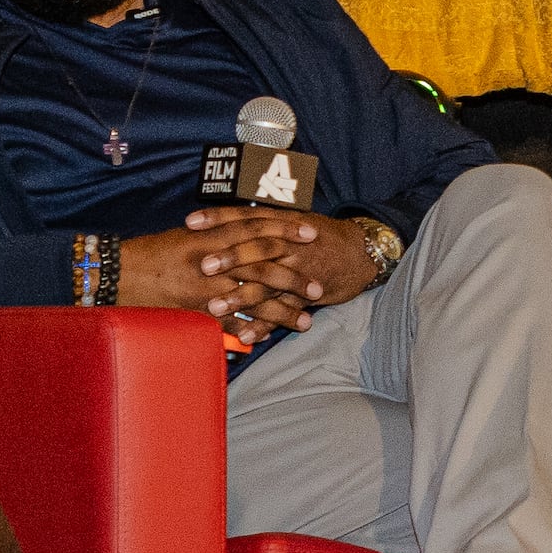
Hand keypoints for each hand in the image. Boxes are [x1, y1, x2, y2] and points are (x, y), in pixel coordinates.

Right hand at [121, 210, 337, 339]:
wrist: (117, 271)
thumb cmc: (152, 252)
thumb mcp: (187, 235)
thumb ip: (217, 234)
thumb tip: (244, 231)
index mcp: (213, 235)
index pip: (258, 227)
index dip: (287, 230)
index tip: (311, 233)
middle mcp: (214, 259)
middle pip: (264, 266)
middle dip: (294, 278)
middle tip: (318, 287)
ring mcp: (207, 287)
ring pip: (254, 299)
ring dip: (281, 311)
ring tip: (304, 321)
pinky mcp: (196, 310)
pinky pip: (228, 323)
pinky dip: (248, 331)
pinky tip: (267, 339)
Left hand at [191, 205, 381, 315]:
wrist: (360, 252)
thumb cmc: (321, 236)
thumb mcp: (294, 220)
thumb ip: (262, 223)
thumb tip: (225, 222)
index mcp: (282, 222)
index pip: (246, 216)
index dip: (218, 218)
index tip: (191, 222)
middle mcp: (290, 244)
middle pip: (257, 248)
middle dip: (230, 257)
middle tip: (203, 266)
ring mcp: (300, 270)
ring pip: (268, 283)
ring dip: (241, 297)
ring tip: (215, 307)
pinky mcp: (308, 294)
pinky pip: (285, 311)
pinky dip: (266, 325)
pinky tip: (245, 336)